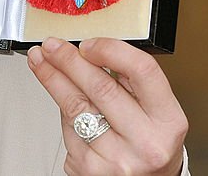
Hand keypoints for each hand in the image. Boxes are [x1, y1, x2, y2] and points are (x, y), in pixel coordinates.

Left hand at [27, 37, 187, 175]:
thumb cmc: (149, 144)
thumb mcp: (155, 112)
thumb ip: (130, 83)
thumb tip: (87, 51)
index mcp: (167, 121)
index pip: (142, 71)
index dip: (110, 50)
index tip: (88, 44)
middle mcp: (145, 143)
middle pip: (100, 87)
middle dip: (69, 60)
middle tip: (51, 45)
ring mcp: (115, 159)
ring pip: (75, 106)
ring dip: (52, 77)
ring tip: (40, 60)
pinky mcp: (88, 168)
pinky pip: (68, 129)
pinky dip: (62, 110)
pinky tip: (60, 98)